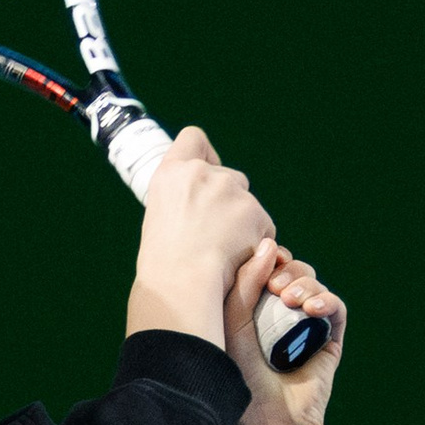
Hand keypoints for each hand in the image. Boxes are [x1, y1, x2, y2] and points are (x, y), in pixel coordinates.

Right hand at [125, 128, 272, 351]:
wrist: (181, 285)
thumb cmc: (164, 265)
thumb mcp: (161, 219)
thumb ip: (183, 198)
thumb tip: (204, 200)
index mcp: (171, 173)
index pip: (193, 139)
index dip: (205, 154)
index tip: (207, 171)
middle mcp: (200, 173)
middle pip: (228, 175)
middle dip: (228, 200)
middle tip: (214, 236)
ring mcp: (229, 188)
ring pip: (247, 202)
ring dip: (242, 223)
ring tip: (222, 253)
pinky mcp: (253, 210)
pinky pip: (263, 225)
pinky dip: (255, 242)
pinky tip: (236, 259)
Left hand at [228, 243, 345, 424]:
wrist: (266, 421)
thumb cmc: (239, 379)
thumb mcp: (232, 325)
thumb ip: (245, 284)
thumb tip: (268, 245)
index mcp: (254, 309)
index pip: (269, 269)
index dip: (270, 259)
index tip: (265, 259)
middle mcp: (281, 316)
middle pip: (294, 272)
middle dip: (289, 270)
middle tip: (276, 286)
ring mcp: (306, 327)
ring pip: (315, 286)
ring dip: (306, 284)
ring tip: (291, 300)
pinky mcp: (329, 340)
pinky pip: (336, 308)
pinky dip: (327, 301)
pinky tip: (312, 308)